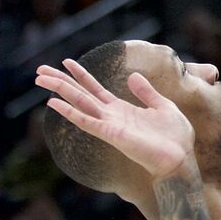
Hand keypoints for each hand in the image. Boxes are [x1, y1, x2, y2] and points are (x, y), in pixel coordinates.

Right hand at [36, 60, 193, 178]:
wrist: (181, 157)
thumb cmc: (175, 137)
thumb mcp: (163, 106)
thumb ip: (146, 92)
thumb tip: (132, 75)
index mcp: (122, 109)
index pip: (95, 89)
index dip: (81, 75)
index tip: (66, 61)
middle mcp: (111, 116)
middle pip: (80, 94)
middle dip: (61, 81)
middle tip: (39, 70)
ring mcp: (109, 125)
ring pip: (79, 103)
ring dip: (60, 90)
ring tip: (40, 79)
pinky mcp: (111, 134)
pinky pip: (86, 121)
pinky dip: (70, 112)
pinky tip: (53, 102)